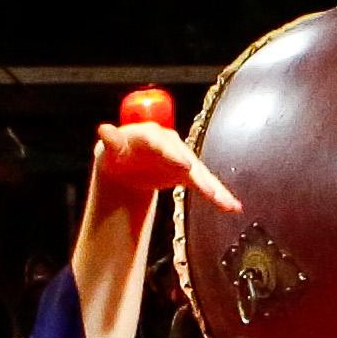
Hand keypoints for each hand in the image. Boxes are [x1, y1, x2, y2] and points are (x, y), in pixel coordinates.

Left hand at [89, 119, 239, 224]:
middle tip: (205, 185)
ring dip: (212, 187)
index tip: (184, 164)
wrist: (128, 163)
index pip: (161, 142)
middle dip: (195, 171)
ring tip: (224, 201)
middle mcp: (170, 143)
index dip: (174, 154)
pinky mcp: (188, 173)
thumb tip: (104, 131)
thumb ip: (112, 140)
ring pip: (199, 172)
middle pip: (184, 157)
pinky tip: (232, 206)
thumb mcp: (113, 148)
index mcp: (150, 134)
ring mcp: (181, 158)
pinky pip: (204, 184)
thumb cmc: (120, 153)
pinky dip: (218, 195)